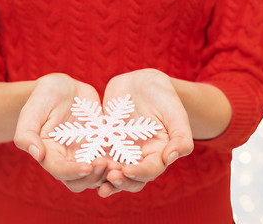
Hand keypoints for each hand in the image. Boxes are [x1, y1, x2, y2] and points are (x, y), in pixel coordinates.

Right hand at [14, 73, 111, 191]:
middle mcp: (67, 160)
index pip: (60, 171)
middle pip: (80, 181)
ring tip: (120, 164)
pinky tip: (129, 157)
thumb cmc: (44, 97)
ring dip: (108, 174)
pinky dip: (120, 163)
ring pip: (98, 176)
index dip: (73, 172)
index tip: (88, 166)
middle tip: (107, 165)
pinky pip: (112, 161)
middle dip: (94, 177)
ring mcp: (85, 156)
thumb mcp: (32, 110)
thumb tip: (36, 154)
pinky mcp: (101, 148)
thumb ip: (27, 133)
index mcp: (48, 154)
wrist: (63, 88)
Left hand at [97, 68, 193, 196]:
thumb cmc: (165, 96)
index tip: (128, 171)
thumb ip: (181, 137)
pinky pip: (97, 155)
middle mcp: (139, 157)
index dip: (140, 173)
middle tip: (110, 179)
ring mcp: (121, 151)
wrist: (143, 82)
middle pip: (131, 178)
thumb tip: (172, 158)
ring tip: (94, 178)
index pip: (151, 170)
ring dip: (103, 178)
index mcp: (159, 153)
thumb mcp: (176, 113)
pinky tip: (81, 163)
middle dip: (120, 181)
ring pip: (112, 171)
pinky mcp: (105, 142)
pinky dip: (90, 162)